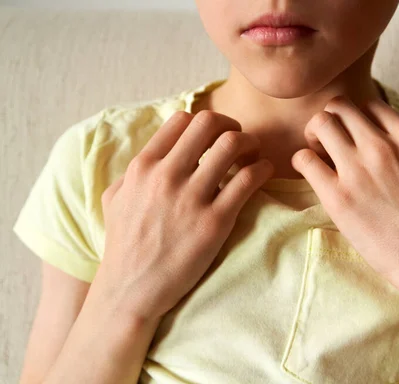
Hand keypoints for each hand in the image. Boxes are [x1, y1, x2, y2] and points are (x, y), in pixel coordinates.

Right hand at [96, 111, 273, 321]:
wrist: (130, 289)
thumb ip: (134, 171)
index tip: (215, 135)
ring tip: (254, 156)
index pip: (181, 119)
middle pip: (209, 123)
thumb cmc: (123, 245)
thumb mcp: (115, 199)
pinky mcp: (215, 222)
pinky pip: (248, 179)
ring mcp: (192, 198)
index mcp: (143, 167)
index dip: (204, 122)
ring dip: (250, 144)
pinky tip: (263, 173)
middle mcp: (167, 176)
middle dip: (231, 125)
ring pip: (232, 145)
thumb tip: (157, 153)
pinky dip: (262, 169)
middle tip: (240, 141)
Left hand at [291, 96, 398, 298]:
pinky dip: (303, 162)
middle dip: (333, 119)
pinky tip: (313, 175)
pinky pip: (305, 160)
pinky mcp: (338, 197)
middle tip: (332, 142)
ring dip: (315, 135)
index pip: (370, 106)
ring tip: (320, 155)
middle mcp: (381, 147)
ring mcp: (357, 170)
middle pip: (340, 107)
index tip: (358, 138)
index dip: (361, 119)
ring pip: (320, 125)